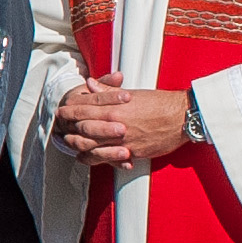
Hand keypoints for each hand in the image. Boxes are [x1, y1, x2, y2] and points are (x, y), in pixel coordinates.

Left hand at [55, 73, 188, 166]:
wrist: (182, 117)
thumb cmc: (160, 103)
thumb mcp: (132, 93)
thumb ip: (108, 91)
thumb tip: (90, 84)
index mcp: (114, 107)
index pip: (83, 108)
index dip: (68, 111)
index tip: (61, 112)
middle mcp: (115, 124)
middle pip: (82, 129)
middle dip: (67, 129)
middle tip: (59, 130)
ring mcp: (122, 141)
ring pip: (90, 147)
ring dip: (77, 146)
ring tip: (70, 145)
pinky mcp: (132, 153)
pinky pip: (108, 159)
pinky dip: (95, 159)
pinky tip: (87, 158)